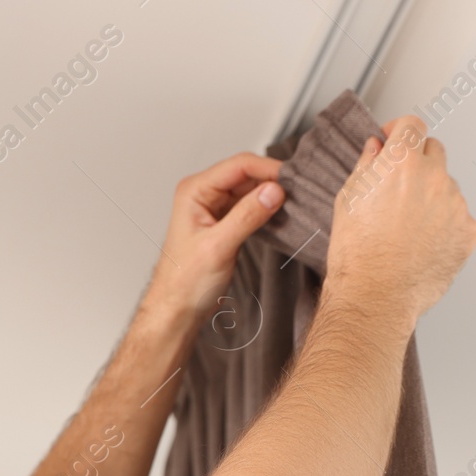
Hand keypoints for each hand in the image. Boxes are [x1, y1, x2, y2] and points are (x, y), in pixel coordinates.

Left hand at [139, 152, 287, 326]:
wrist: (177, 310)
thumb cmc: (185, 283)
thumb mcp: (218, 247)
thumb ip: (246, 216)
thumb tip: (274, 190)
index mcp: (194, 191)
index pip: (239, 165)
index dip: (268, 170)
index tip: (293, 181)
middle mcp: (203, 194)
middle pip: (247, 174)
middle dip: (273, 182)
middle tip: (298, 195)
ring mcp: (214, 208)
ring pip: (251, 190)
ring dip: (271, 196)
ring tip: (293, 206)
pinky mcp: (224, 223)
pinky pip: (250, 207)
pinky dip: (266, 210)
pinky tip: (280, 217)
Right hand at [325, 114, 475, 328]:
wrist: (376, 296)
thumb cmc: (357, 254)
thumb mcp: (348, 200)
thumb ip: (367, 165)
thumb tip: (377, 148)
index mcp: (402, 163)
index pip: (411, 126)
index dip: (400, 131)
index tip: (394, 139)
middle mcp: (434, 177)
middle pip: (434, 151)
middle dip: (417, 162)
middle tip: (398, 189)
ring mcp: (455, 204)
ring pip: (446, 187)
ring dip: (431, 196)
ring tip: (406, 227)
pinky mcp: (468, 230)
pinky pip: (458, 217)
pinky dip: (444, 224)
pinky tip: (422, 243)